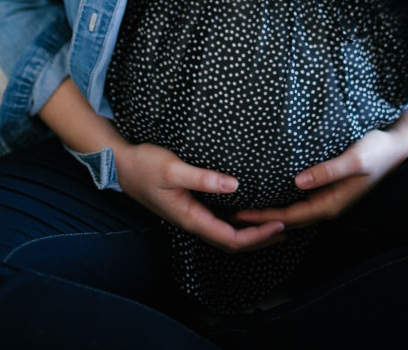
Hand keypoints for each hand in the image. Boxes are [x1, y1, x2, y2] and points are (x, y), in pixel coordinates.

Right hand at [39, 78, 283, 252]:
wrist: (121, 165)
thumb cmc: (145, 165)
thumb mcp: (174, 169)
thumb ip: (204, 178)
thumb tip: (235, 185)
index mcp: (190, 218)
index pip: (230, 238)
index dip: (257, 237)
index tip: (280, 226)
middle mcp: (192, 221)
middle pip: (231, 241)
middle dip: (259, 239)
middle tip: (286, 228)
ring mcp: (190, 215)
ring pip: (225, 232)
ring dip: (249, 232)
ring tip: (272, 223)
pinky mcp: (189, 206)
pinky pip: (218, 220)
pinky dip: (236, 220)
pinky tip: (246, 209)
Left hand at [233, 96, 407, 229]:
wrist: (397, 145)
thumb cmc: (376, 149)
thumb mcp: (354, 158)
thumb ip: (327, 171)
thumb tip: (298, 183)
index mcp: (332, 203)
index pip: (291, 216)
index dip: (264, 216)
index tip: (239, 214)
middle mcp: (329, 204)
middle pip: (288, 217)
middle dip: (261, 218)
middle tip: (229, 215)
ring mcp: (329, 197)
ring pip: (294, 209)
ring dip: (269, 210)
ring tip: (243, 207)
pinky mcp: (329, 186)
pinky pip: (301, 198)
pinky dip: (282, 199)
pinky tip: (269, 191)